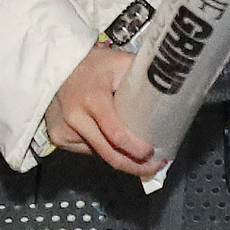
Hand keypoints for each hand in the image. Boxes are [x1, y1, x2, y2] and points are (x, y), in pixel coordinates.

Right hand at [41, 41, 162, 173]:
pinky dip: (103, 148)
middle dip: (135, 166)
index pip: (117, 135)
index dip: (137, 149)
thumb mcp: (119, 62)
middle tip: (155, 166)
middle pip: (109, 154)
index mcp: (92, 99)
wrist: (56, 64)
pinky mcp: (58, 137)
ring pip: (100, 154)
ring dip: (121, 157)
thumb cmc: (91, 63)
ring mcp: (63, 130)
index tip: (154, 152)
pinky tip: (111, 140)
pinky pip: (87, 150)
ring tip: (139, 154)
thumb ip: (143, 75)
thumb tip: (172, 89)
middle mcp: (75, 118)